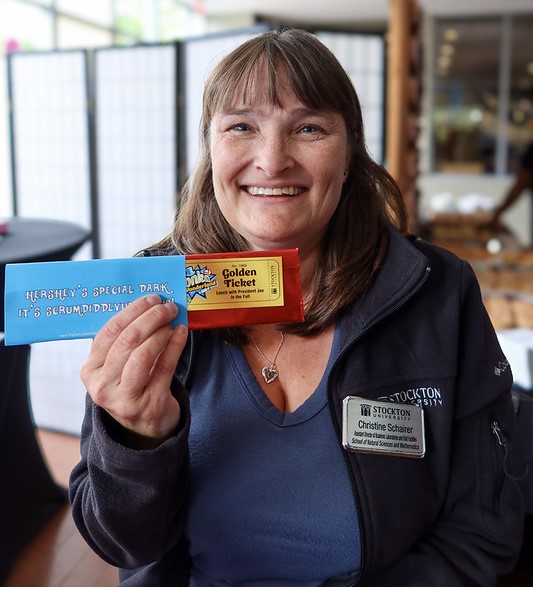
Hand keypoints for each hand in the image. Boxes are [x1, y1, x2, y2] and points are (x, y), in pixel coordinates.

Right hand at [80, 295, 187, 442]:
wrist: (144, 426)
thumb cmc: (131, 385)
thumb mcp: (116, 367)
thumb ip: (123, 341)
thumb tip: (147, 305)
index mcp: (90, 371)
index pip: (109, 333)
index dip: (132, 312)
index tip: (150, 298)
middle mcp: (102, 386)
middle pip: (127, 342)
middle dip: (150, 318)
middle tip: (167, 307)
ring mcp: (125, 398)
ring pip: (143, 355)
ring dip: (161, 332)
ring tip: (173, 320)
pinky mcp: (150, 404)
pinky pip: (165, 367)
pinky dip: (175, 345)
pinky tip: (181, 333)